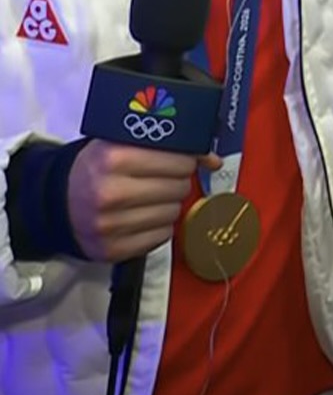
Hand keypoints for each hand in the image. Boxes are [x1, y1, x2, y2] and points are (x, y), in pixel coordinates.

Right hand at [67, 140, 222, 262]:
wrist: (57, 202)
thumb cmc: (97, 167)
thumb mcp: (122, 143)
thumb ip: (166, 145)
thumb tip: (214, 159)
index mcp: (114, 158)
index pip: (178, 159)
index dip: (186, 158)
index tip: (182, 159)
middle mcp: (112, 193)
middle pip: (178, 186)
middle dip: (178, 180)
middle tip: (165, 177)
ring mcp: (111, 226)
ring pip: (173, 212)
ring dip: (170, 203)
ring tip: (152, 196)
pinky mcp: (113, 250)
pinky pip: (162, 236)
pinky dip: (160, 225)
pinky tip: (145, 215)